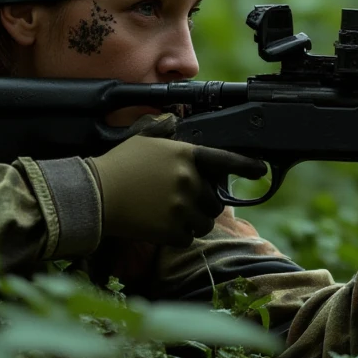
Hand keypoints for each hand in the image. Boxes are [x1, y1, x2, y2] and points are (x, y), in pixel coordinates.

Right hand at [85, 114, 265, 246]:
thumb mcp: (141, 138)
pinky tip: (160, 224)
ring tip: (170, 213)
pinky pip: (189, 237)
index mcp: (184, 155)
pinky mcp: (173, 230)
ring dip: (193, 220)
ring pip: (204, 221)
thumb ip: (162, 129)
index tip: (261, 170)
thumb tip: (173, 121)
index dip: (246, 165)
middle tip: (184, 200)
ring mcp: (182, 207)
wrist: (96, 195)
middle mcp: (188, 180)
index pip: (224, 160)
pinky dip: (178, 234)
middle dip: (204, 202)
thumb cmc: (117, 165)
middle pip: (215, 199)